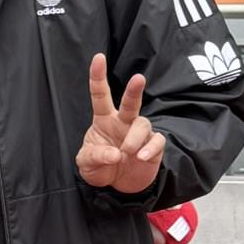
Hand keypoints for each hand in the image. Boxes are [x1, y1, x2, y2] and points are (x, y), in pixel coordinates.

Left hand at [76, 54, 164, 193]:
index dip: (98, 76)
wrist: (119, 185)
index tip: (98, 57)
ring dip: (134, 138)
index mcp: (104, 119)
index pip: (100, 95)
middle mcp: (123, 122)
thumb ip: (95, 157)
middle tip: (138, 78)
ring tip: (126, 153)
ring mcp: (139, 133)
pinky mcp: (153, 146)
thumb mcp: (87, 164)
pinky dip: (149, 148)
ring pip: (143, 124)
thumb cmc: (100, 167)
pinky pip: (157, 140)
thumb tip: (114, 154)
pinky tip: (140, 157)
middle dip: (134, 90)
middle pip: (130, 102)